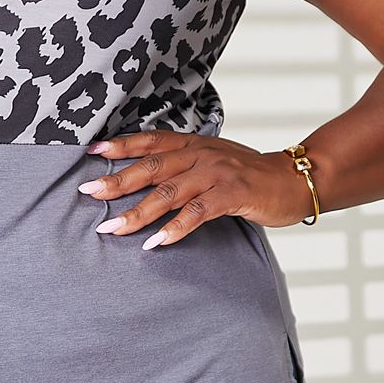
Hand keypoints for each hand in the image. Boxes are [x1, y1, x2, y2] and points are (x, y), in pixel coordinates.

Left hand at [78, 129, 315, 244]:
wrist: (294, 180)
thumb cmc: (250, 175)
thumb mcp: (214, 161)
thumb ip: (184, 166)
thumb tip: (148, 181)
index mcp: (194, 144)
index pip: (151, 141)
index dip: (121, 145)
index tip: (91, 151)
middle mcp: (201, 154)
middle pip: (152, 167)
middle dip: (117, 180)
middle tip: (88, 192)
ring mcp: (216, 173)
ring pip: (169, 191)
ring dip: (139, 212)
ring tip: (113, 228)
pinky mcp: (232, 194)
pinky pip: (198, 212)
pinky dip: (175, 227)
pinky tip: (156, 242)